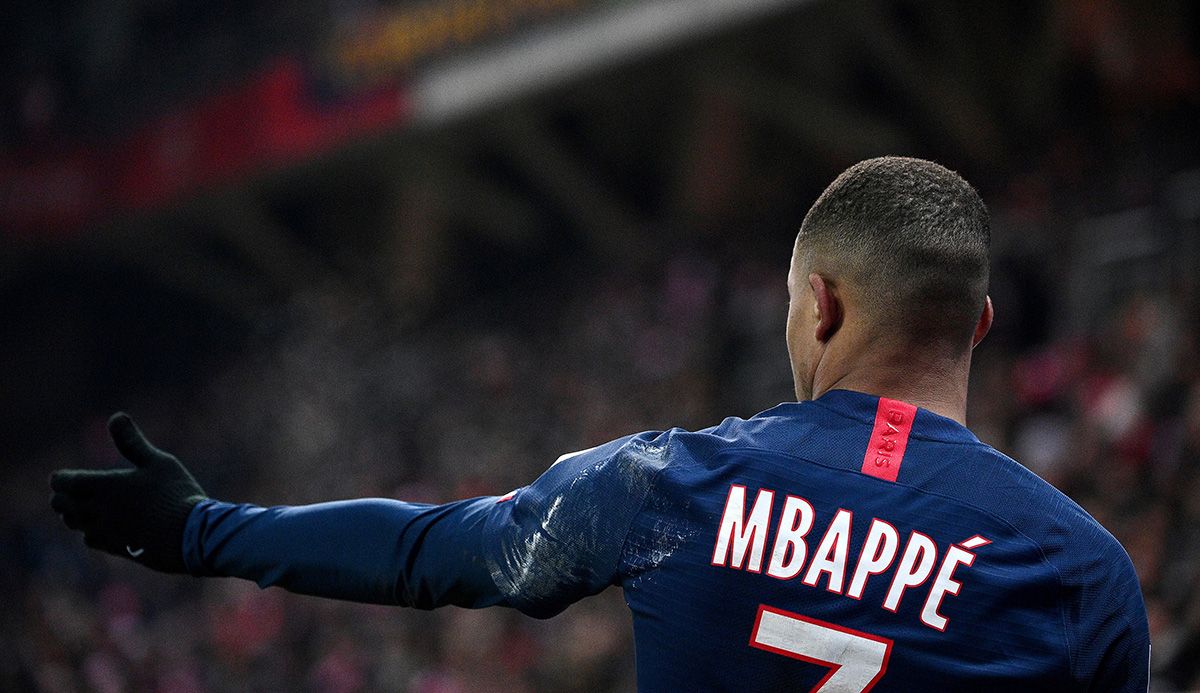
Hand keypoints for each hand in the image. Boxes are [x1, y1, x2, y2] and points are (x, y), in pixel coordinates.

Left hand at [50, 413, 206, 572]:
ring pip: (74, 524)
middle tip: (69, 490)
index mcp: (105, 486)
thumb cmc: (176, 493)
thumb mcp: (159, 461)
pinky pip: (90, 540)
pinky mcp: (117, 548)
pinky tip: (99, 526)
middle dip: (62, 496)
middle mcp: (98, 511)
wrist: (191, 535)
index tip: (61, 475)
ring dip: (72, 514)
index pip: (64, 483)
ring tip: (80, 507)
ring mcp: (106, 532)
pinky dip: (89, 531)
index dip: (60, 478)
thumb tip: (116, 416)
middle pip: (62, 505)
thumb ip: (132, 442)